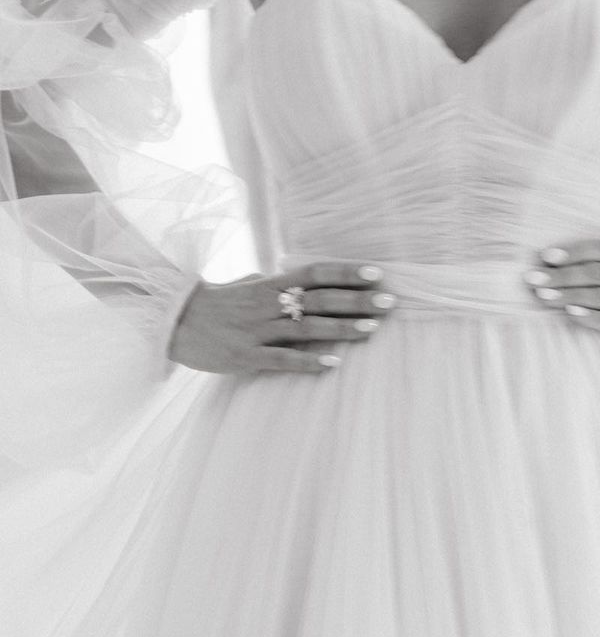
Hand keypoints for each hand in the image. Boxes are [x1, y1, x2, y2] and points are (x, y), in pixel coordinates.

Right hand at [168, 262, 396, 375]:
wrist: (173, 323)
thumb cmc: (214, 302)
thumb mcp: (244, 284)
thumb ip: (271, 281)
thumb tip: (293, 276)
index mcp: (269, 284)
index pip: (315, 273)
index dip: (346, 272)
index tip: (376, 272)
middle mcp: (267, 304)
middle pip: (319, 300)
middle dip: (356, 300)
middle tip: (389, 302)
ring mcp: (257, 331)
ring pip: (306, 329)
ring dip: (342, 329)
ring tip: (372, 330)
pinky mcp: (245, 357)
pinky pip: (281, 360)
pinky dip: (308, 362)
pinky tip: (333, 364)